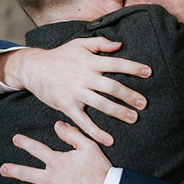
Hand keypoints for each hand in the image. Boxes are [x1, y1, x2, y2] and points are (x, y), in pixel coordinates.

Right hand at [0, 37, 151, 145]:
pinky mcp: (68, 106)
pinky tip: (109, 140)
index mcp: (90, 62)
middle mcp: (84, 77)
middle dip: (129, 95)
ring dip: (119, 112)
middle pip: (111, 87)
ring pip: (101, 104)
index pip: (116, 64)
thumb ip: (100, 43)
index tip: (149, 73)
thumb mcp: (79, 44)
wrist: (34, 69)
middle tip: (144, 103)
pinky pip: (84, 122)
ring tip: (134, 118)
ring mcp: (76, 93)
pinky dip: (96, 132)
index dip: (133, 68)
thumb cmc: (60, 56)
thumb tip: (120, 45)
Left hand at [1, 121, 110, 183]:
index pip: (36, 149)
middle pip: (25, 173)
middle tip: (3, 169)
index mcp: (56, 162)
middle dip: (12, 170)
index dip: (25, 143)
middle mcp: (49, 178)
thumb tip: (58, 124)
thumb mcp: (89, 147)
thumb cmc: (100, 170)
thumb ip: (72, 134)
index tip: (15, 139)